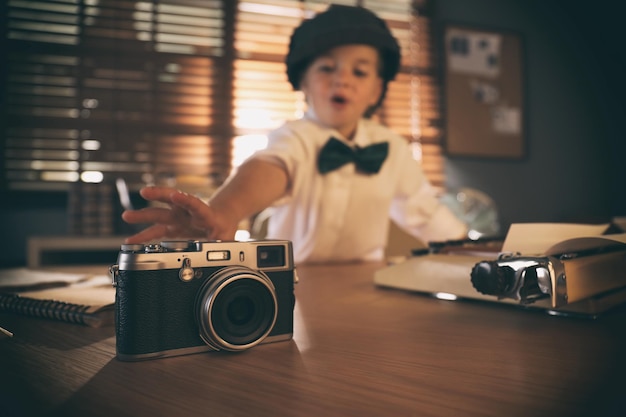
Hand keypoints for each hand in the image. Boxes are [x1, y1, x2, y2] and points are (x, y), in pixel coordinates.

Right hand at [121, 186, 238, 243]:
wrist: (221, 220)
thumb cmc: (224, 228)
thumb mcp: (228, 239)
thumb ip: (224, 249)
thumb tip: (222, 262)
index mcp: (205, 214)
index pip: (196, 205)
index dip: (186, 200)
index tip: (176, 195)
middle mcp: (189, 212)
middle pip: (173, 202)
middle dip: (158, 196)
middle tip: (145, 192)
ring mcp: (178, 218)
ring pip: (160, 213)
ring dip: (144, 215)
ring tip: (126, 216)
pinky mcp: (172, 226)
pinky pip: (156, 230)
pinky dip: (144, 236)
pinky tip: (131, 241)